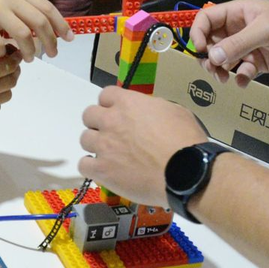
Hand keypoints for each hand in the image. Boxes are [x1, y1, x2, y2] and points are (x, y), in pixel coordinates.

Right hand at [0, 0, 71, 61]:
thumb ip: (18, 4)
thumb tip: (39, 22)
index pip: (46, 7)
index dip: (61, 24)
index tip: (69, 38)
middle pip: (39, 22)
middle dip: (50, 41)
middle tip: (53, 53)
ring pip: (23, 35)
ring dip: (29, 50)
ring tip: (29, 58)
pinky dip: (3, 52)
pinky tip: (2, 55)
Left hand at [78, 87, 206, 207]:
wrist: (184, 172)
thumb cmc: (185, 141)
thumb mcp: (174, 111)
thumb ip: (153, 108)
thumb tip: (147, 114)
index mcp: (128, 103)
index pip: (105, 95)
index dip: (110, 105)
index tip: (117, 114)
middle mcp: (111, 121)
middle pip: (89, 115)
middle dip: (98, 123)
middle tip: (112, 134)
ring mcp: (104, 145)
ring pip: (84, 139)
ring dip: (95, 145)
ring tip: (109, 155)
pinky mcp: (102, 169)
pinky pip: (83, 165)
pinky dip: (91, 167)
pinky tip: (103, 170)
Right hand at [190, 0, 268, 86]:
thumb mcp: (266, 30)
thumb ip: (239, 43)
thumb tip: (212, 56)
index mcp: (237, 13)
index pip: (206, 19)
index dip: (198, 33)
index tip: (200, 51)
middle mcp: (238, 29)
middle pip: (211, 42)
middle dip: (209, 57)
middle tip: (214, 70)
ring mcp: (248, 47)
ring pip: (224, 59)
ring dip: (221, 70)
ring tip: (225, 78)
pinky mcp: (258, 63)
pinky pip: (241, 71)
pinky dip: (239, 78)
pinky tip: (244, 82)